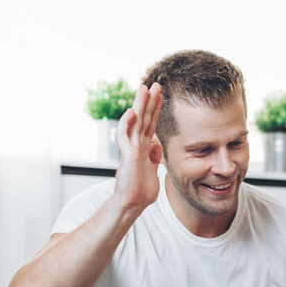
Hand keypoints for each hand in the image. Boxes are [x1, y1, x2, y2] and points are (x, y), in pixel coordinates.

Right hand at [112, 83, 162, 214]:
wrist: (133, 203)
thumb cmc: (141, 190)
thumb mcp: (153, 169)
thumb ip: (154, 155)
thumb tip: (157, 144)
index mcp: (144, 147)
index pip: (151, 123)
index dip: (155, 108)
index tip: (161, 95)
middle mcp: (136, 144)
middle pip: (143, 117)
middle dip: (149, 100)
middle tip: (155, 83)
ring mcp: (130, 148)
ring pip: (134, 121)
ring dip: (139, 104)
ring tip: (143, 87)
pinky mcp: (127, 155)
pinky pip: (125, 136)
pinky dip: (127, 123)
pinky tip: (132, 112)